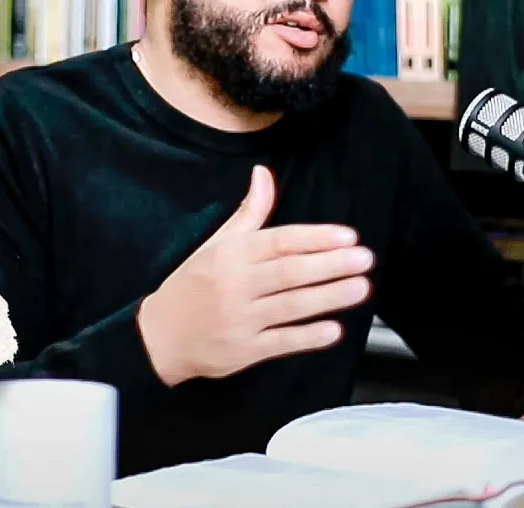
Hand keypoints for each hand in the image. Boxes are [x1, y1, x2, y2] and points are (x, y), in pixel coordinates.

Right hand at [137, 164, 373, 386]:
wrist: (159, 337)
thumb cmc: (191, 286)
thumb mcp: (214, 245)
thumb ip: (247, 213)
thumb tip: (264, 173)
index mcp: (229, 255)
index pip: (277, 241)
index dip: (314, 238)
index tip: (347, 236)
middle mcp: (234, 285)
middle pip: (289, 272)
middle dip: (330, 265)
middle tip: (364, 259)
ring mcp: (240, 319)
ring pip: (290, 306)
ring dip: (328, 296)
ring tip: (361, 287)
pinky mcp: (243, 351)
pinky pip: (281, 342)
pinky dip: (308, 337)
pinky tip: (334, 330)